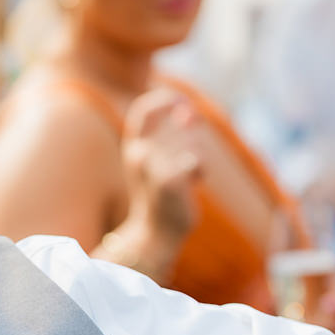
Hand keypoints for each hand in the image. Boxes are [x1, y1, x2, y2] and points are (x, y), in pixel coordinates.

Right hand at [120, 87, 204, 243]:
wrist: (155, 234)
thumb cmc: (161, 195)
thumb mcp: (161, 161)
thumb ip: (175, 134)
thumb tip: (192, 112)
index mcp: (133, 146)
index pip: (144, 110)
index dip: (165, 100)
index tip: (183, 102)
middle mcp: (138, 153)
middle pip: (181, 125)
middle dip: (194, 139)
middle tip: (188, 161)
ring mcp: (152, 166)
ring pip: (193, 143)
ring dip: (199, 157)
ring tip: (189, 177)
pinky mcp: (168, 181)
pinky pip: (197, 159)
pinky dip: (201, 169)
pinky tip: (196, 181)